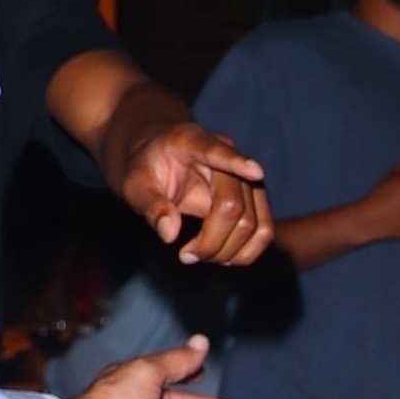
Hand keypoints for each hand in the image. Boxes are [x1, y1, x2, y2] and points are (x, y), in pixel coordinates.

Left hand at [117, 115, 272, 267]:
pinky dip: (245, 252)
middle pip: (234, 206)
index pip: (217, 152)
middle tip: (185, 257)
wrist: (162, 159)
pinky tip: (221, 256)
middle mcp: (228, 155)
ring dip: (230, 251)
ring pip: (255, 224)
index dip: (237, 163)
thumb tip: (169, 234)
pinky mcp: (256, 199)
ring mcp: (247, 178)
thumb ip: (151, 205)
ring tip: (200, 256)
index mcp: (192, 142)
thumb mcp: (135, 184)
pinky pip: (264, 232)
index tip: (256, 172)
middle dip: (213, 242)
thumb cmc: (148, 170)